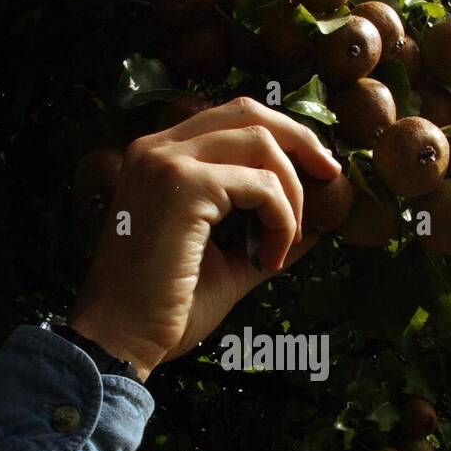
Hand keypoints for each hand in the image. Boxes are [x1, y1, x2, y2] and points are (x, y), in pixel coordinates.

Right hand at [68, 96, 342, 380]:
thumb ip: (266, 233)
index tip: (316, 172)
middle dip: (301, 142)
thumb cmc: (164, 307)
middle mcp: (158, 148)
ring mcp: (167, 163)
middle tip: (330, 179)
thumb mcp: (227, 261)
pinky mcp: (184, 186)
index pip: (231, 119)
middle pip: (250, 112)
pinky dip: (281, 219)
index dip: (282, 137)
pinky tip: (269, 257)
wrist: (120, 338)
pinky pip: (261, 185)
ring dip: (291, 194)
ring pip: (262, 143)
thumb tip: (319, 223)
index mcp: (159, 157)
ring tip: (284, 242)